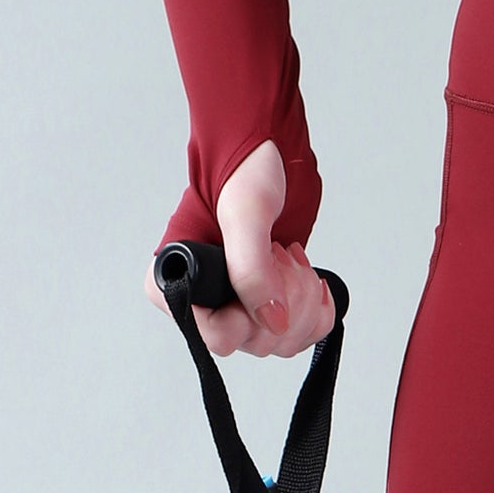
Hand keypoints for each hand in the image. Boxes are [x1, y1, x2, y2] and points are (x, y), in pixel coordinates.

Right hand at [143, 138, 335, 358]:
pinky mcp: (271, 301)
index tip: (260, 287)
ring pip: (280, 340)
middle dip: (281, 301)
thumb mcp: (244, 215)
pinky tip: (311, 277)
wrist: (268, 150)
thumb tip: (272, 321)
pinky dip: (317, 310)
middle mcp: (205, 299)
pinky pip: (301, 332)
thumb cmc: (241, 168)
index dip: (244, 320)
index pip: (211, 334)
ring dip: (301, 301)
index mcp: (176, 279)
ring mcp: (240, 302)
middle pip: (253, 341)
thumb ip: (251, 270)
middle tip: (279, 254)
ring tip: (292, 256)